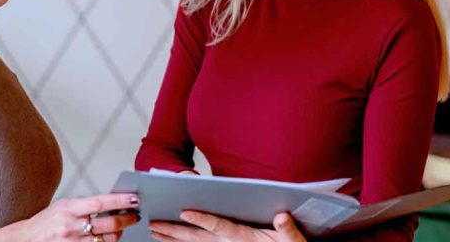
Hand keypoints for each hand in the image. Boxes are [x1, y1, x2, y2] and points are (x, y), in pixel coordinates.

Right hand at [19, 194, 139, 240]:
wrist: (27, 239)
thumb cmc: (47, 221)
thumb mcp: (63, 206)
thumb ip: (84, 205)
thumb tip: (111, 203)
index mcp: (69, 208)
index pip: (99, 203)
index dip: (119, 200)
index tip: (134, 198)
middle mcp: (71, 226)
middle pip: (107, 224)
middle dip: (126, 219)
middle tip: (135, 215)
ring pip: (105, 240)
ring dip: (117, 233)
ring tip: (121, 227)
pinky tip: (108, 237)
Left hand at [149, 211, 305, 241]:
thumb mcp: (295, 241)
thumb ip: (288, 230)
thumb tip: (282, 217)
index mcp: (245, 239)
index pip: (219, 227)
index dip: (202, 219)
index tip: (184, 211)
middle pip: (198, 238)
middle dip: (175, 231)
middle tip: (154, 224)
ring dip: (175, 239)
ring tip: (155, 232)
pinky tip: (171, 240)